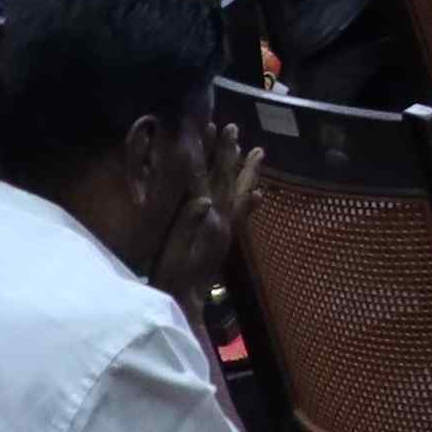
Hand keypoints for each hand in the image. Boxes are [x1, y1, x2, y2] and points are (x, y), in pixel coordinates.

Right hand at [151, 129, 259, 296]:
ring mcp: (226, 230)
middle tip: (236, 129)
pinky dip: (251, 202)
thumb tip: (204, 200)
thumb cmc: (172, 276)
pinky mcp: (224, 240)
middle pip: (230, 181)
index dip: (217, 155)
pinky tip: (259, 194)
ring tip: (257, 152)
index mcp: (209, 220)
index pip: (215, 179)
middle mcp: (222, 221)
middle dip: (231, 154)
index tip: (220, 129)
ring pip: (240, 193)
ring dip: (246, 172)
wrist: (184, 303)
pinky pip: (242, 215)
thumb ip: (187, 224)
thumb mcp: (173, 249)